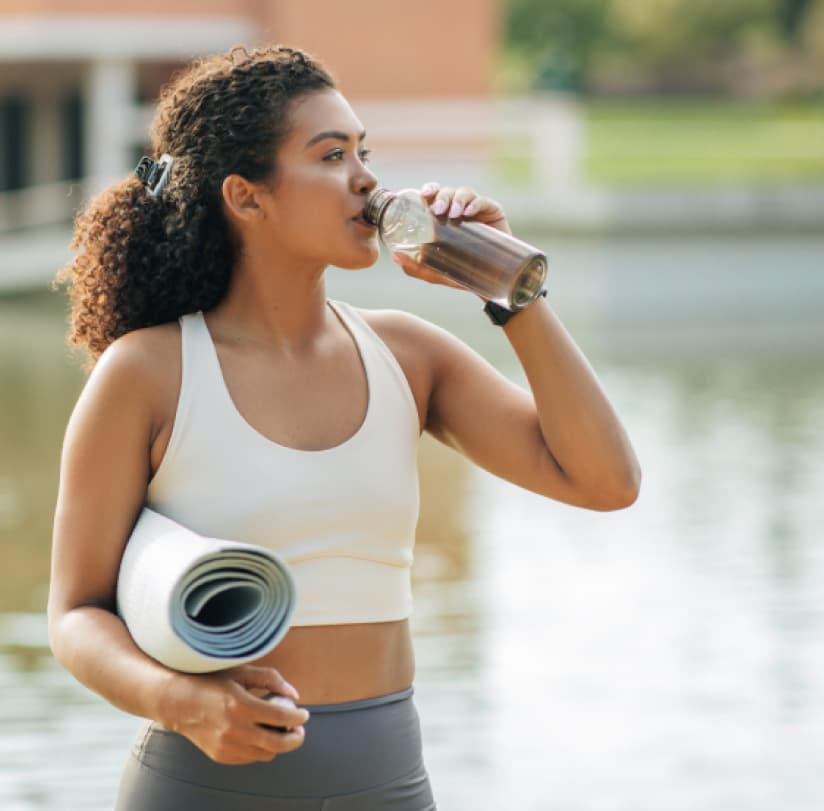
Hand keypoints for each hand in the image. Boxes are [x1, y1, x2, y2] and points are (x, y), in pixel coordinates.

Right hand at [160, 665, 308, 764]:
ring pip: (266, 754)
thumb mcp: (241, 672)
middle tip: (300, 730)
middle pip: (278, 744)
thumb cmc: (211, 681)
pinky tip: (261, 736)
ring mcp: (227, 746)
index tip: (304, 714)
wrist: (177, 701)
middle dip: (296, 738)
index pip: (281, 717)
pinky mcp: (221, 756)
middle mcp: (234, 730)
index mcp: (241, 705)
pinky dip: (261, 749)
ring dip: (279, 745)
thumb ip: (271, 679)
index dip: (298, 717)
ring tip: (281, 731)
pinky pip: (250, 758)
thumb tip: (294, 694)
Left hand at [391, 182, 511, 290]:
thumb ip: (414, 267)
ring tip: (454, 214)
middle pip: (448, 192)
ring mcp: (477, 210)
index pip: (434, 196)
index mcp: (444, 218)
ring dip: (456, 200)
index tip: (424, 195)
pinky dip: (475, 203)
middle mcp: (459, 210)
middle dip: (441, 196)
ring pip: (464, 193)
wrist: (489, 283)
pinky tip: (469, 212)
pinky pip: (484, 201)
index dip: (429, 190)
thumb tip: (395, 256)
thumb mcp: (434, 272)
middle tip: (438, 210)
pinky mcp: (493, 212)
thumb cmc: (461, 274)